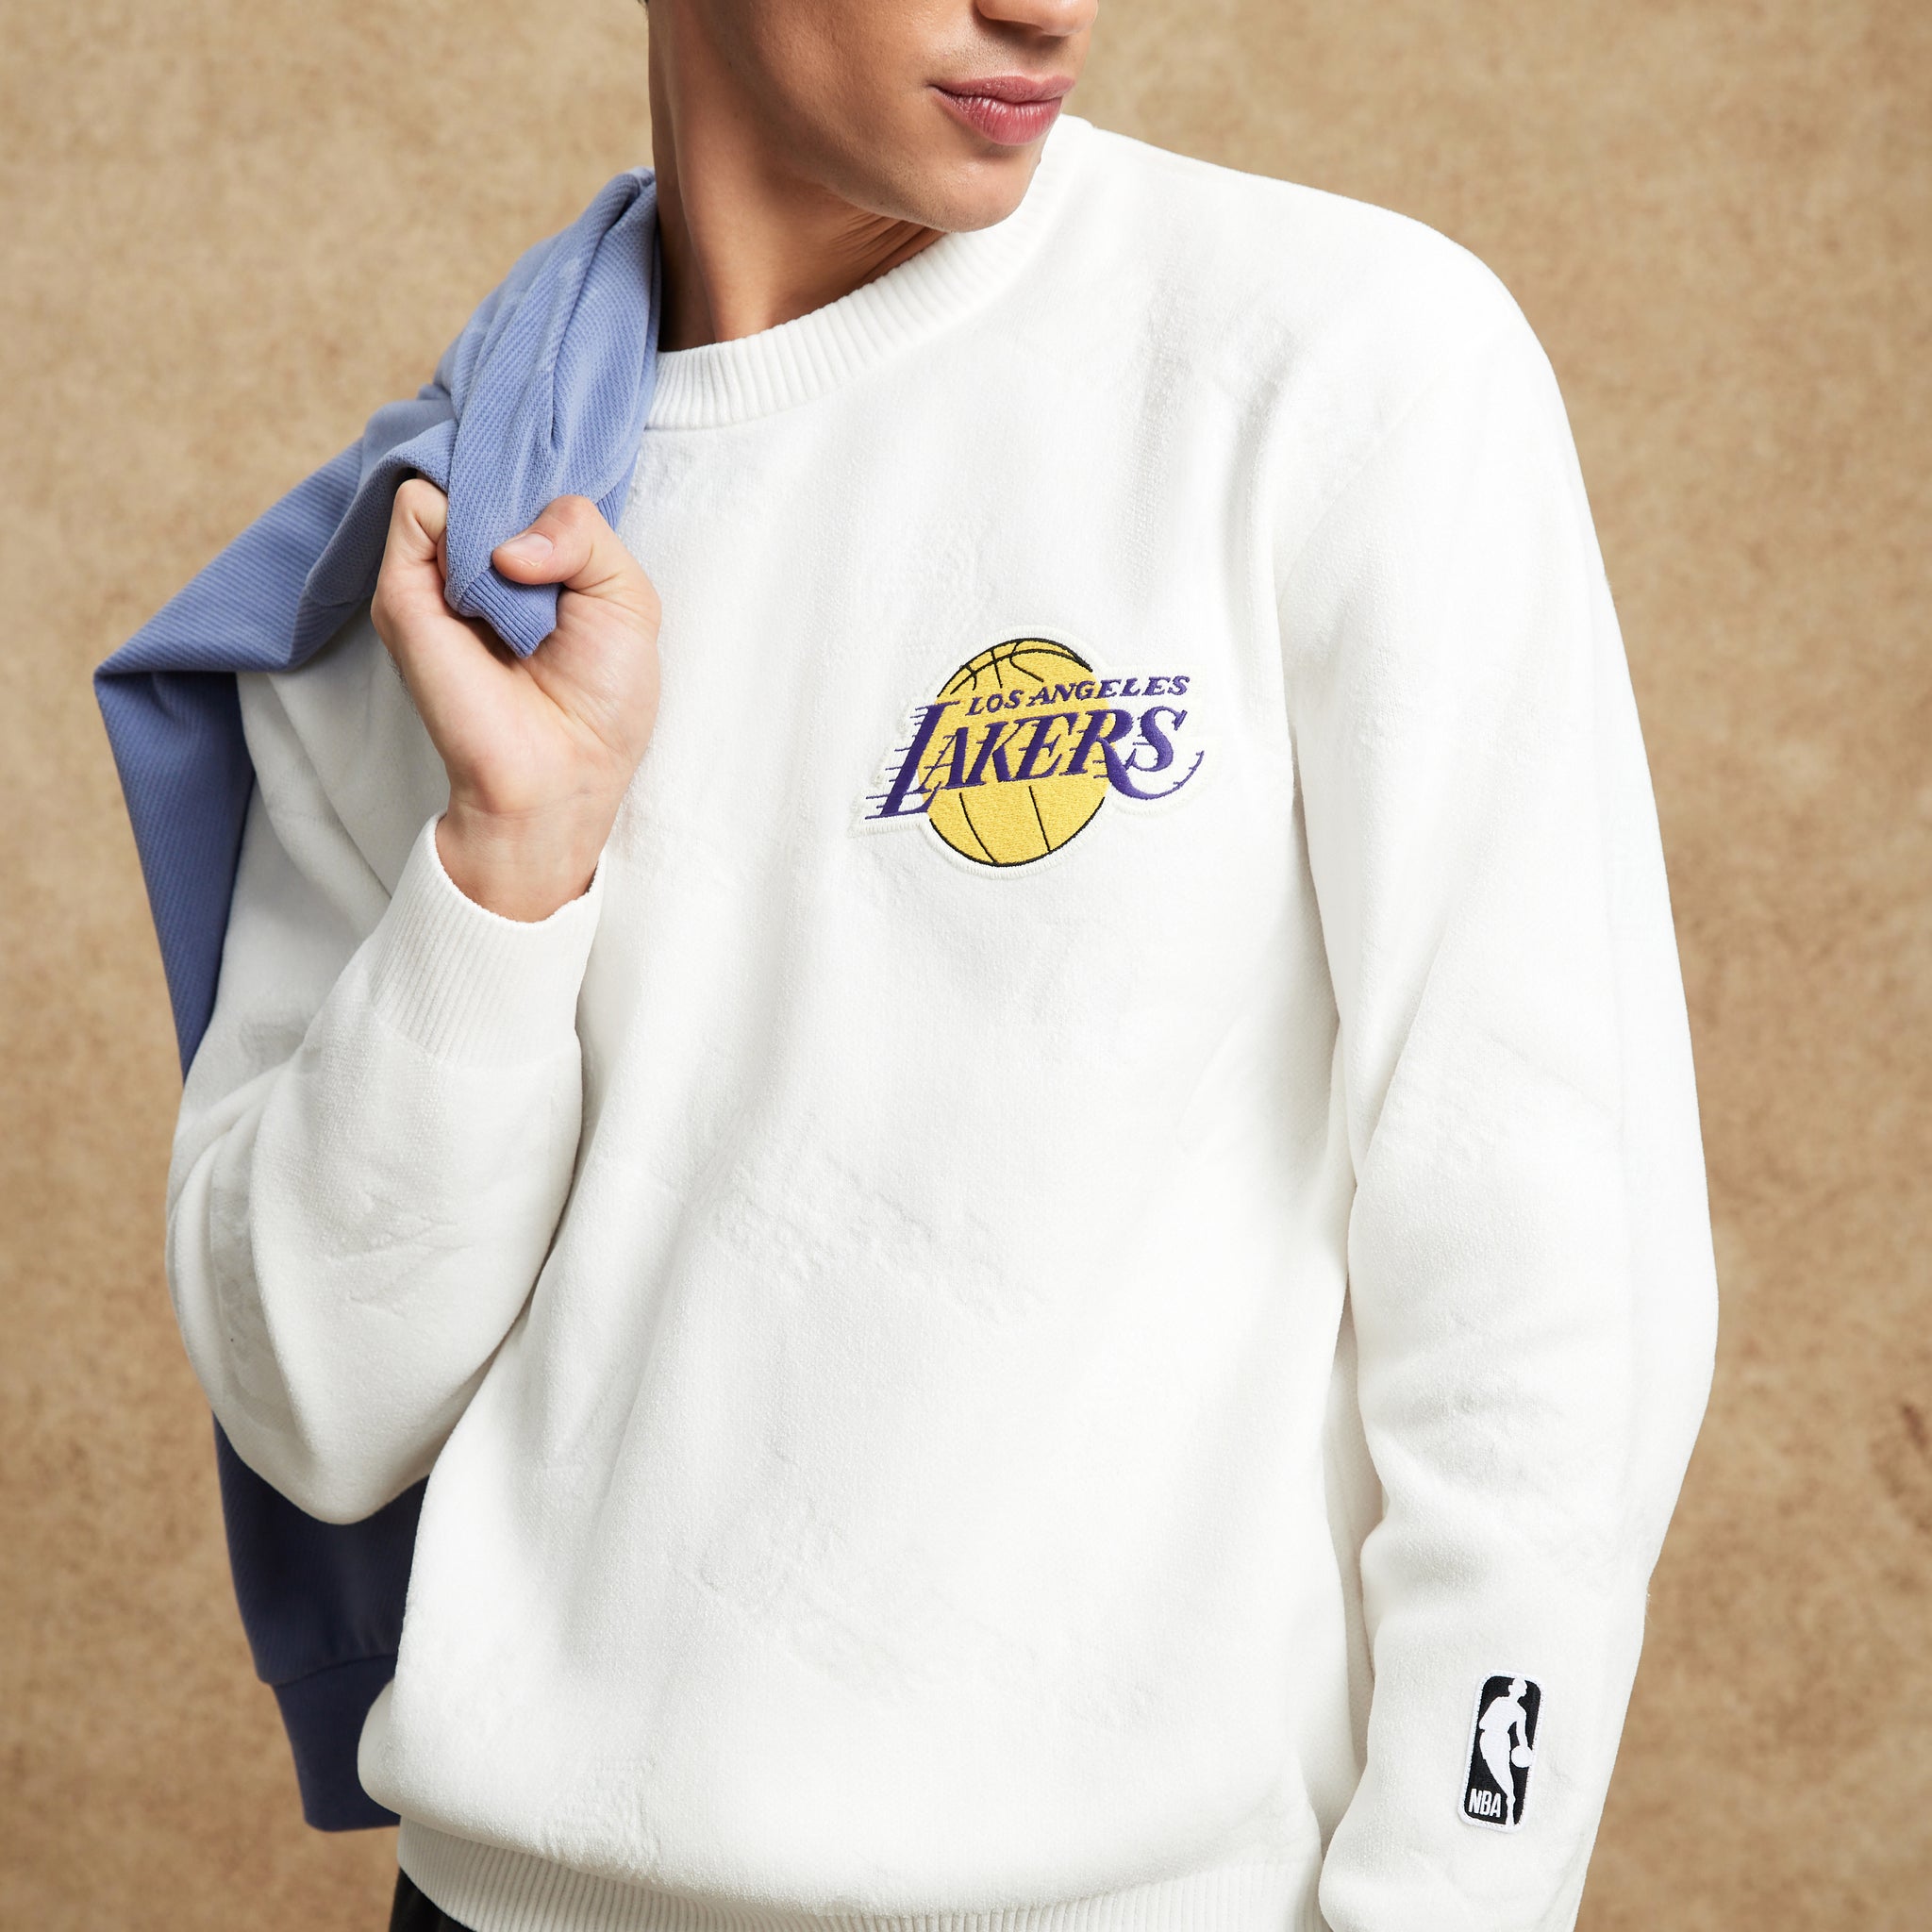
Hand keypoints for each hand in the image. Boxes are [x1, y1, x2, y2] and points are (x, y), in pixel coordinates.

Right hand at [370, 481, 660, 919]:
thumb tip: (504, 538)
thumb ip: (582, 528)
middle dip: (521, 478)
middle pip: (484, 465)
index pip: (519, 473)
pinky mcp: (403, 591)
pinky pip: (417, 507)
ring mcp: (436, 573)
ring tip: (529, 580)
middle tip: (553, 534)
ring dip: (501, 513)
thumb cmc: (604, 700)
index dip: (536, 464)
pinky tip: (500, 580)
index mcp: (532, 562)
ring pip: (452, 480)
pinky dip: (463, 525)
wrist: (563, 772)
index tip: (559, 458)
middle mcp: (480, 561)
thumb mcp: (627, 595)